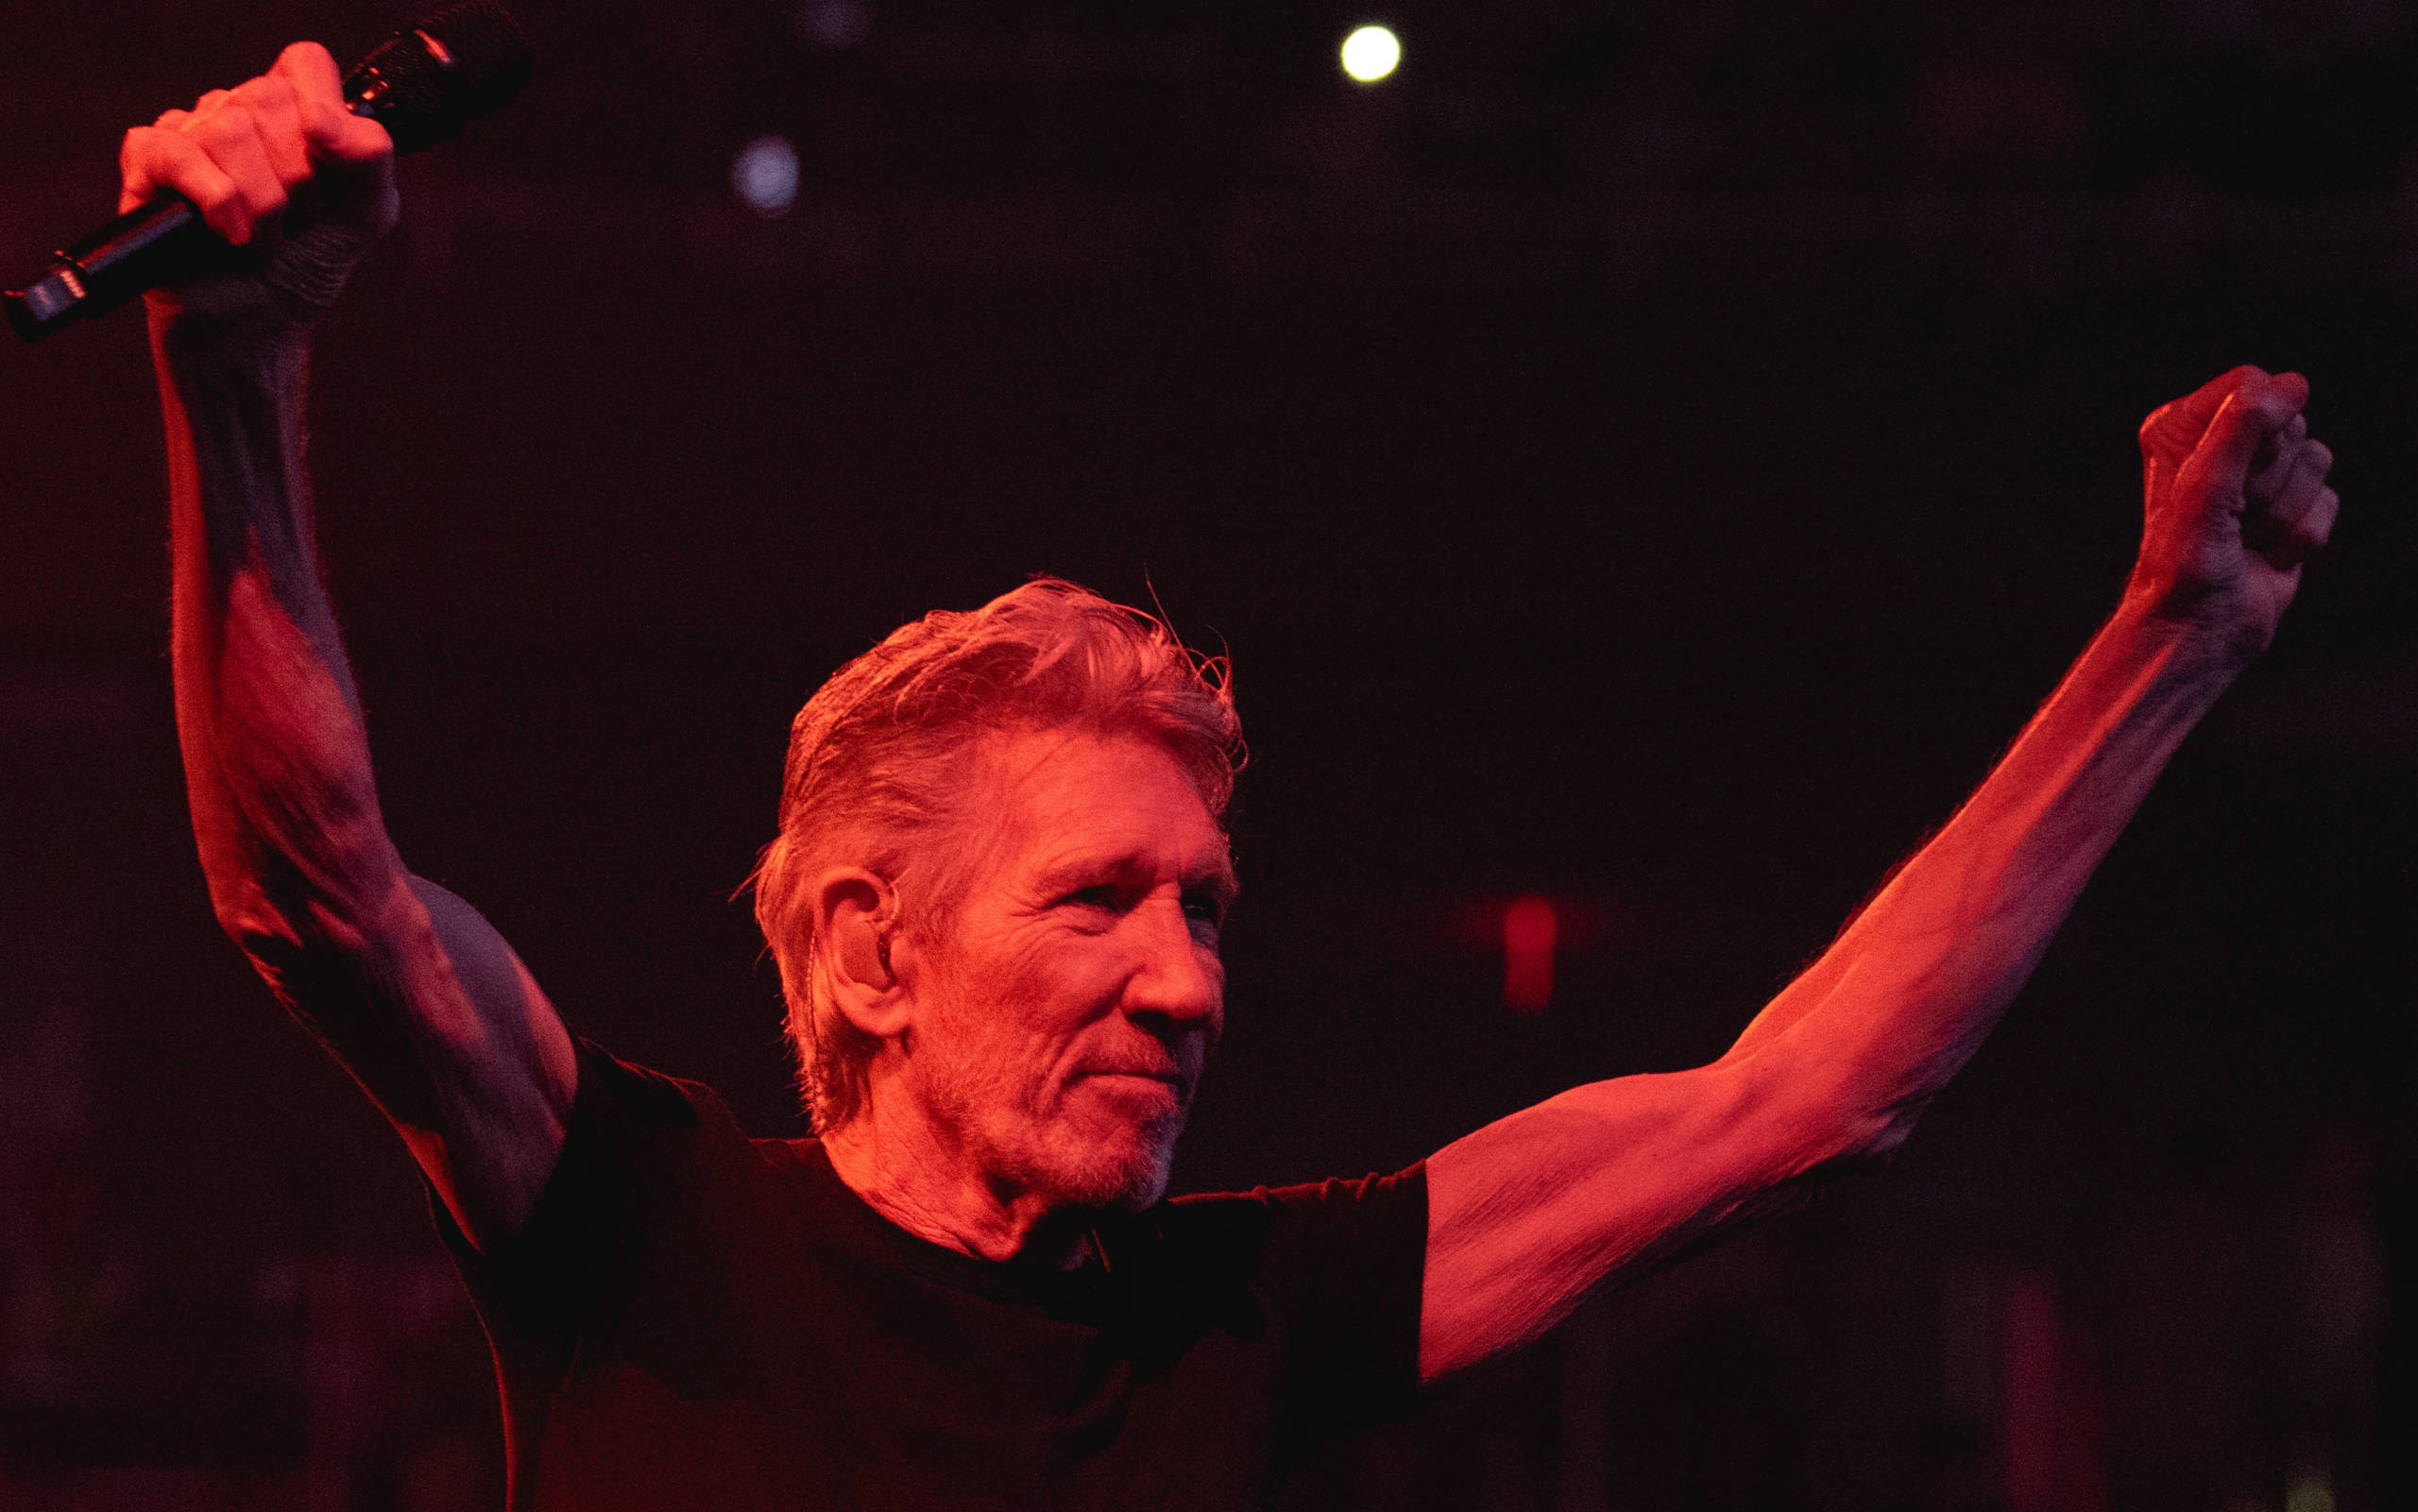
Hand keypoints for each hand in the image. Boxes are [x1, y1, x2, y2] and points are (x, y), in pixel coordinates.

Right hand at [119, 42, 396, 321]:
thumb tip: (320, 118)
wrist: (257, 325)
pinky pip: (176, 151)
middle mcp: (237, 112)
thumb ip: (370, 156)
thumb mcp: (365, 213)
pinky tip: (227, 233)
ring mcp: (189, 132)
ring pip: (227, 128)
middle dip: (298, 180)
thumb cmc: (305, 264)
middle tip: (294, 222)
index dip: (322, 113)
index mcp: (290, 112)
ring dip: (261, 203)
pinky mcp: (148, 162)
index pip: (304, 65)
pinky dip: (215, 199)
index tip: (330, 167)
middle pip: (270, 99)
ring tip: (260, 238)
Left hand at [2126, 366, 2339, 662]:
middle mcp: (2223, 446)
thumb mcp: (2205, 484)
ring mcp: (2261, 478)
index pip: (2253, 385)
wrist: (2199, 628)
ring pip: (2317, 460)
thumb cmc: (2183, 563)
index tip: (2224, 478)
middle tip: (2234, 515)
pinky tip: (2268, 554)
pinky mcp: (2293, 509)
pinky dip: (2303, 535)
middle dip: (2269, 478)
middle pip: (2291, 424)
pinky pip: (2330, 500)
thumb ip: (2243, 426)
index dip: (2255, 432)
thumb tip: (2292, 385)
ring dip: (2284, 511)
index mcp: (2184, 427)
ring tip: (2246, 537)